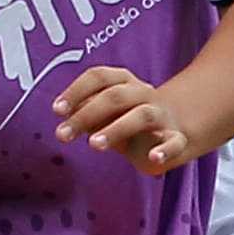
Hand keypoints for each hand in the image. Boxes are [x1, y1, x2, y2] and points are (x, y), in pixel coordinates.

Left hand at [52, 65, 201, 173]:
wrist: (175, 131)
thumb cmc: (129, 120)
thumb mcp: (106, 114)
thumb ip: (86, 113)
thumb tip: (64, 115)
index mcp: (124, 82)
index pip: (99, 76)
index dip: (76, 91)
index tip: (57, 110)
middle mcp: (143, 94)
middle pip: (115, 96)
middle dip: (86, 114)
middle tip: (62, 134)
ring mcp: (161, 115)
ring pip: (142, 115)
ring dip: (116, 128)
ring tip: (94, 145)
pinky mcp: (177, 138)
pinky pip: (174, 141)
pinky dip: (165, 149)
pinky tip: (154, 157)